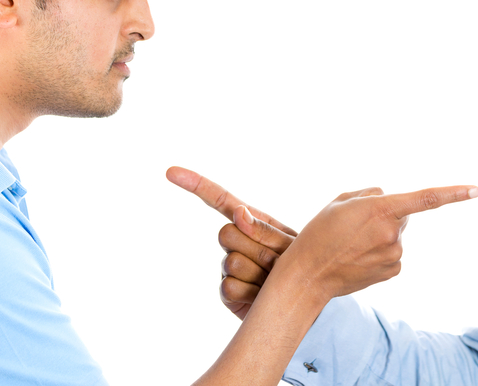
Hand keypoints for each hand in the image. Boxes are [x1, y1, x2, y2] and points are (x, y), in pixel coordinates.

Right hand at [166, 166, 296, 319]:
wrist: (308, 305)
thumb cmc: (304, 269)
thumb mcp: (292, 245)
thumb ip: (265, 230)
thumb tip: (238, 212)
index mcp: (251, 222)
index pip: (219, 200)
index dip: (195, 185)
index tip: (170, 172)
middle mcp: (236, 242)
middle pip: (225, 234)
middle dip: (255, 248)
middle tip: (277, 263)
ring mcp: (228, 267)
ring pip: (231, 263)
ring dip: (258, 274)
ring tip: (274, 281)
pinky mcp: (227, 292)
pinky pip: (229, 288)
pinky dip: (251, 294)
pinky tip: (262, 296)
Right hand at [275, 184, 477, 302]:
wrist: (308, 275)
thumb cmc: (319, 233)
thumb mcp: (340, 201)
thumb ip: (370, 195)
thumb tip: (388, 199)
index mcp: (381, 209)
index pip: (425, 199)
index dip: (453, 193)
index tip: (476, 190)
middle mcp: (393, 233)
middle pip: (402, 215)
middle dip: (386, 215)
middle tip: (355, 224)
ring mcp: (395, 255)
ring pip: (395, 235)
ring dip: (380, 235)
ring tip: (351, 243)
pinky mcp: (393, 271)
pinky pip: (392, 253)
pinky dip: (379, 252)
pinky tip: (358, 257)